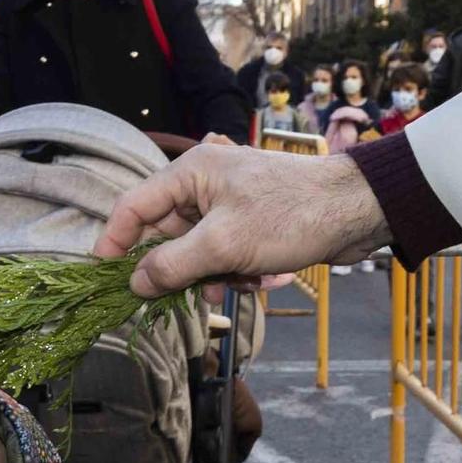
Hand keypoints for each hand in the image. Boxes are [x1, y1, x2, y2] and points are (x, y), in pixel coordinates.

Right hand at [95, 147, 388, 296]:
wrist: (357, 211)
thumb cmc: (291, 215)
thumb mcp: (224, 245)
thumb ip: (173, 265)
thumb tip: (135, 284)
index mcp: (191, 173)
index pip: (134, 206)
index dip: (115, 242)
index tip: (104, 278)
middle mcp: (206, 184)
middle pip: (168, 236)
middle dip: (184, 268)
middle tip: (200, 290)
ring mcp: (230, 205)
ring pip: (200, 253)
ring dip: (218, 275)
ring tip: (248, 278)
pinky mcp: (253, 225)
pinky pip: (228, 256)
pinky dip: (241, 272)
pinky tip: (267, 275)